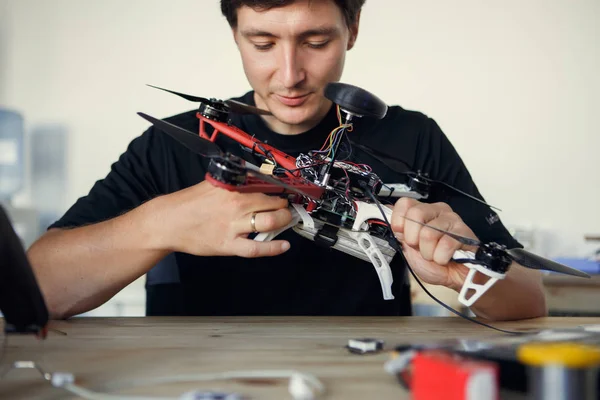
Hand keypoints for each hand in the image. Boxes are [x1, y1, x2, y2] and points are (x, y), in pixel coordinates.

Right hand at [152, 181, 292, 257]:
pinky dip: (274, 248)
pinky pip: (256, 248)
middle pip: (272, 204)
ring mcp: (233, 226)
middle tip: (286, 207)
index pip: (265, 186)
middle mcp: (235, 205)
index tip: (286, 192)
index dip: (280, 190)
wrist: (168, 222)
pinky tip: (284, 245)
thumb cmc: (189, 203)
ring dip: (283, 221)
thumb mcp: (213, 184)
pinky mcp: (228, 244)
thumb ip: (234, 182)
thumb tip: (256, 179)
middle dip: (284, 206)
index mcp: (232, 188)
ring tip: (285, 220)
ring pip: (269, 223)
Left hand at [390, 197, 478, 290]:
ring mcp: (452, 220)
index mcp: (423, 211)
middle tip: (421, 248)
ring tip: (435, 254)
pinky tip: (446, 257)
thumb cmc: (434, 263)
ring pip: (428, 233)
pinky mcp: (464, 232)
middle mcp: (438, 211)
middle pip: (415, 214)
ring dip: (428, 252)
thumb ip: (400, 232)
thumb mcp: (409, 248)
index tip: (403, 235)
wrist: (455, 278)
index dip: (399, 221)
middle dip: (413, 239)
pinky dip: (441, 258)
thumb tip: (388, 216)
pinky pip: (445, 245)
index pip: (404, 203)